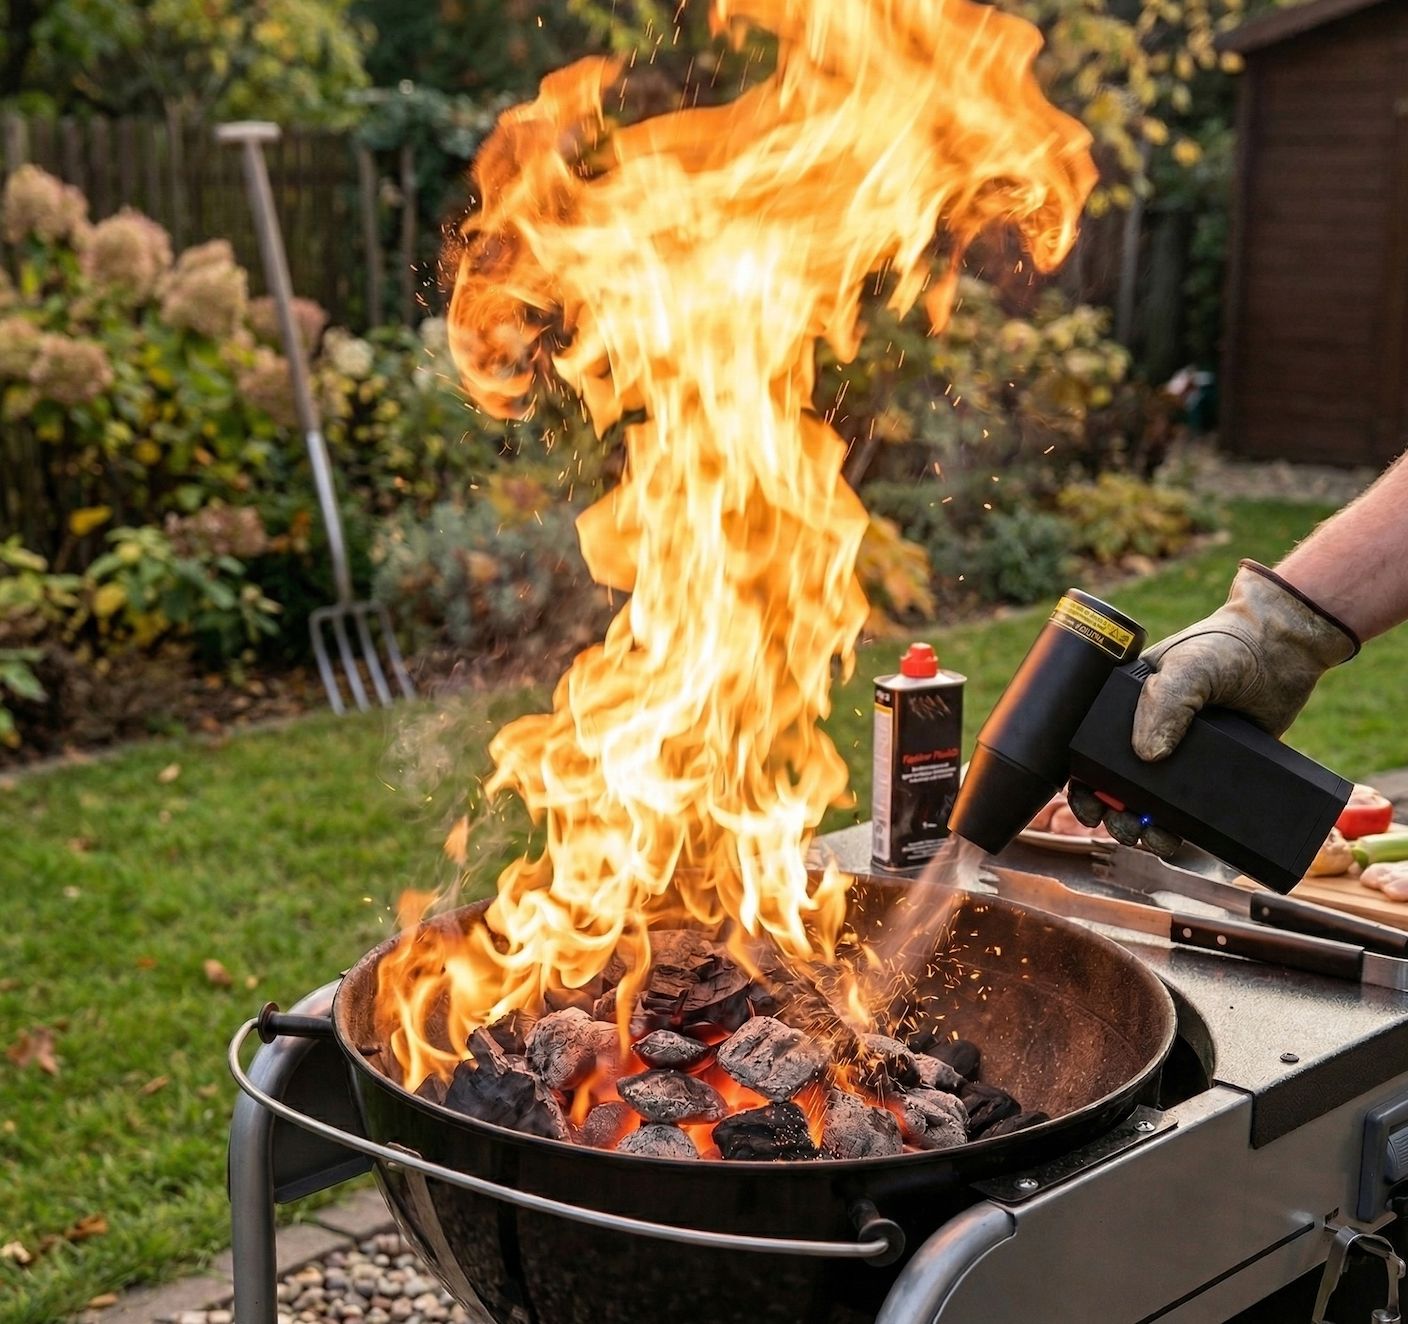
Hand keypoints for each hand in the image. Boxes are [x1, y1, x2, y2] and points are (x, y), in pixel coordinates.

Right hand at [1068, 560, 1358, 854]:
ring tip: (1156, 838)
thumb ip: (1165, 702)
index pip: (1088, 750)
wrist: (1284, 649)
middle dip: (1113, 814)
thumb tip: (1148, 756)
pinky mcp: (1213, 771)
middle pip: (1115, 785)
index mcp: (1123, 707)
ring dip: (1144, 829)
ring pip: (1150, 804)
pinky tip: (1180, 837)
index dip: (1082, 782)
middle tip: (1125, 825)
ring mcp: (1180, 754)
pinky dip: (1181, 828)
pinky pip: (1190, 808)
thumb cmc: (1225, 645)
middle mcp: (1146, 733)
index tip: (1089, 806)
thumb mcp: (1188, 666)